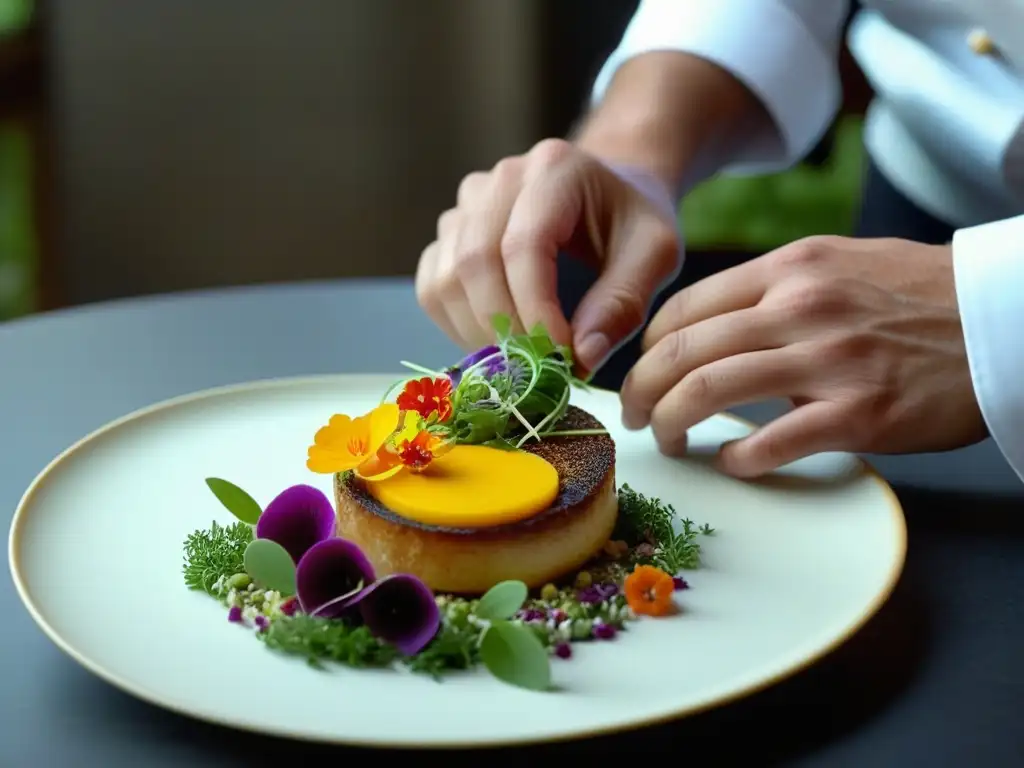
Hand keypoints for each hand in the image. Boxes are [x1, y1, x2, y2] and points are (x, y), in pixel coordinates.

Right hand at [415, 138, 680, 372]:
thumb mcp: (655, 254)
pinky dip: (456, 326)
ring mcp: (467, 205)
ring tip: (521, 362)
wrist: (607, 195)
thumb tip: (581, 357)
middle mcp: (500, 179)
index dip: (535, 311)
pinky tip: (496, 344)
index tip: (562, 358)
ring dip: (478, 333)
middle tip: (539, 370)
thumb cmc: (631, 222)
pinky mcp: (449, 234)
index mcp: (554, 169)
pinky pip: (432, 286)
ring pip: (446, 278)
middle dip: (505, 328)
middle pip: (475, 261)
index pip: (523, 246)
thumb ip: (624, 302)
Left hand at [620, 236, 986, 476]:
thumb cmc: (919, 295)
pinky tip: (733, 463)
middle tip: (634, 416)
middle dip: (640, 391)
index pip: (684, 309)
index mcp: (790, 268)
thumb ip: (774, 290)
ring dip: (672, 424)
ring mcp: (828, 360)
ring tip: (669, 443)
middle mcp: (800, 307)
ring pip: (709, 392)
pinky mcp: (858, 413)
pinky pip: (770, 443)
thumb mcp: (840, 265)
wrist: (1004, 318)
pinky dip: (737, 459)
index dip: (647, 348)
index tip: (641, 372)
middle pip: (682, 352)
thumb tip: (716, 329)